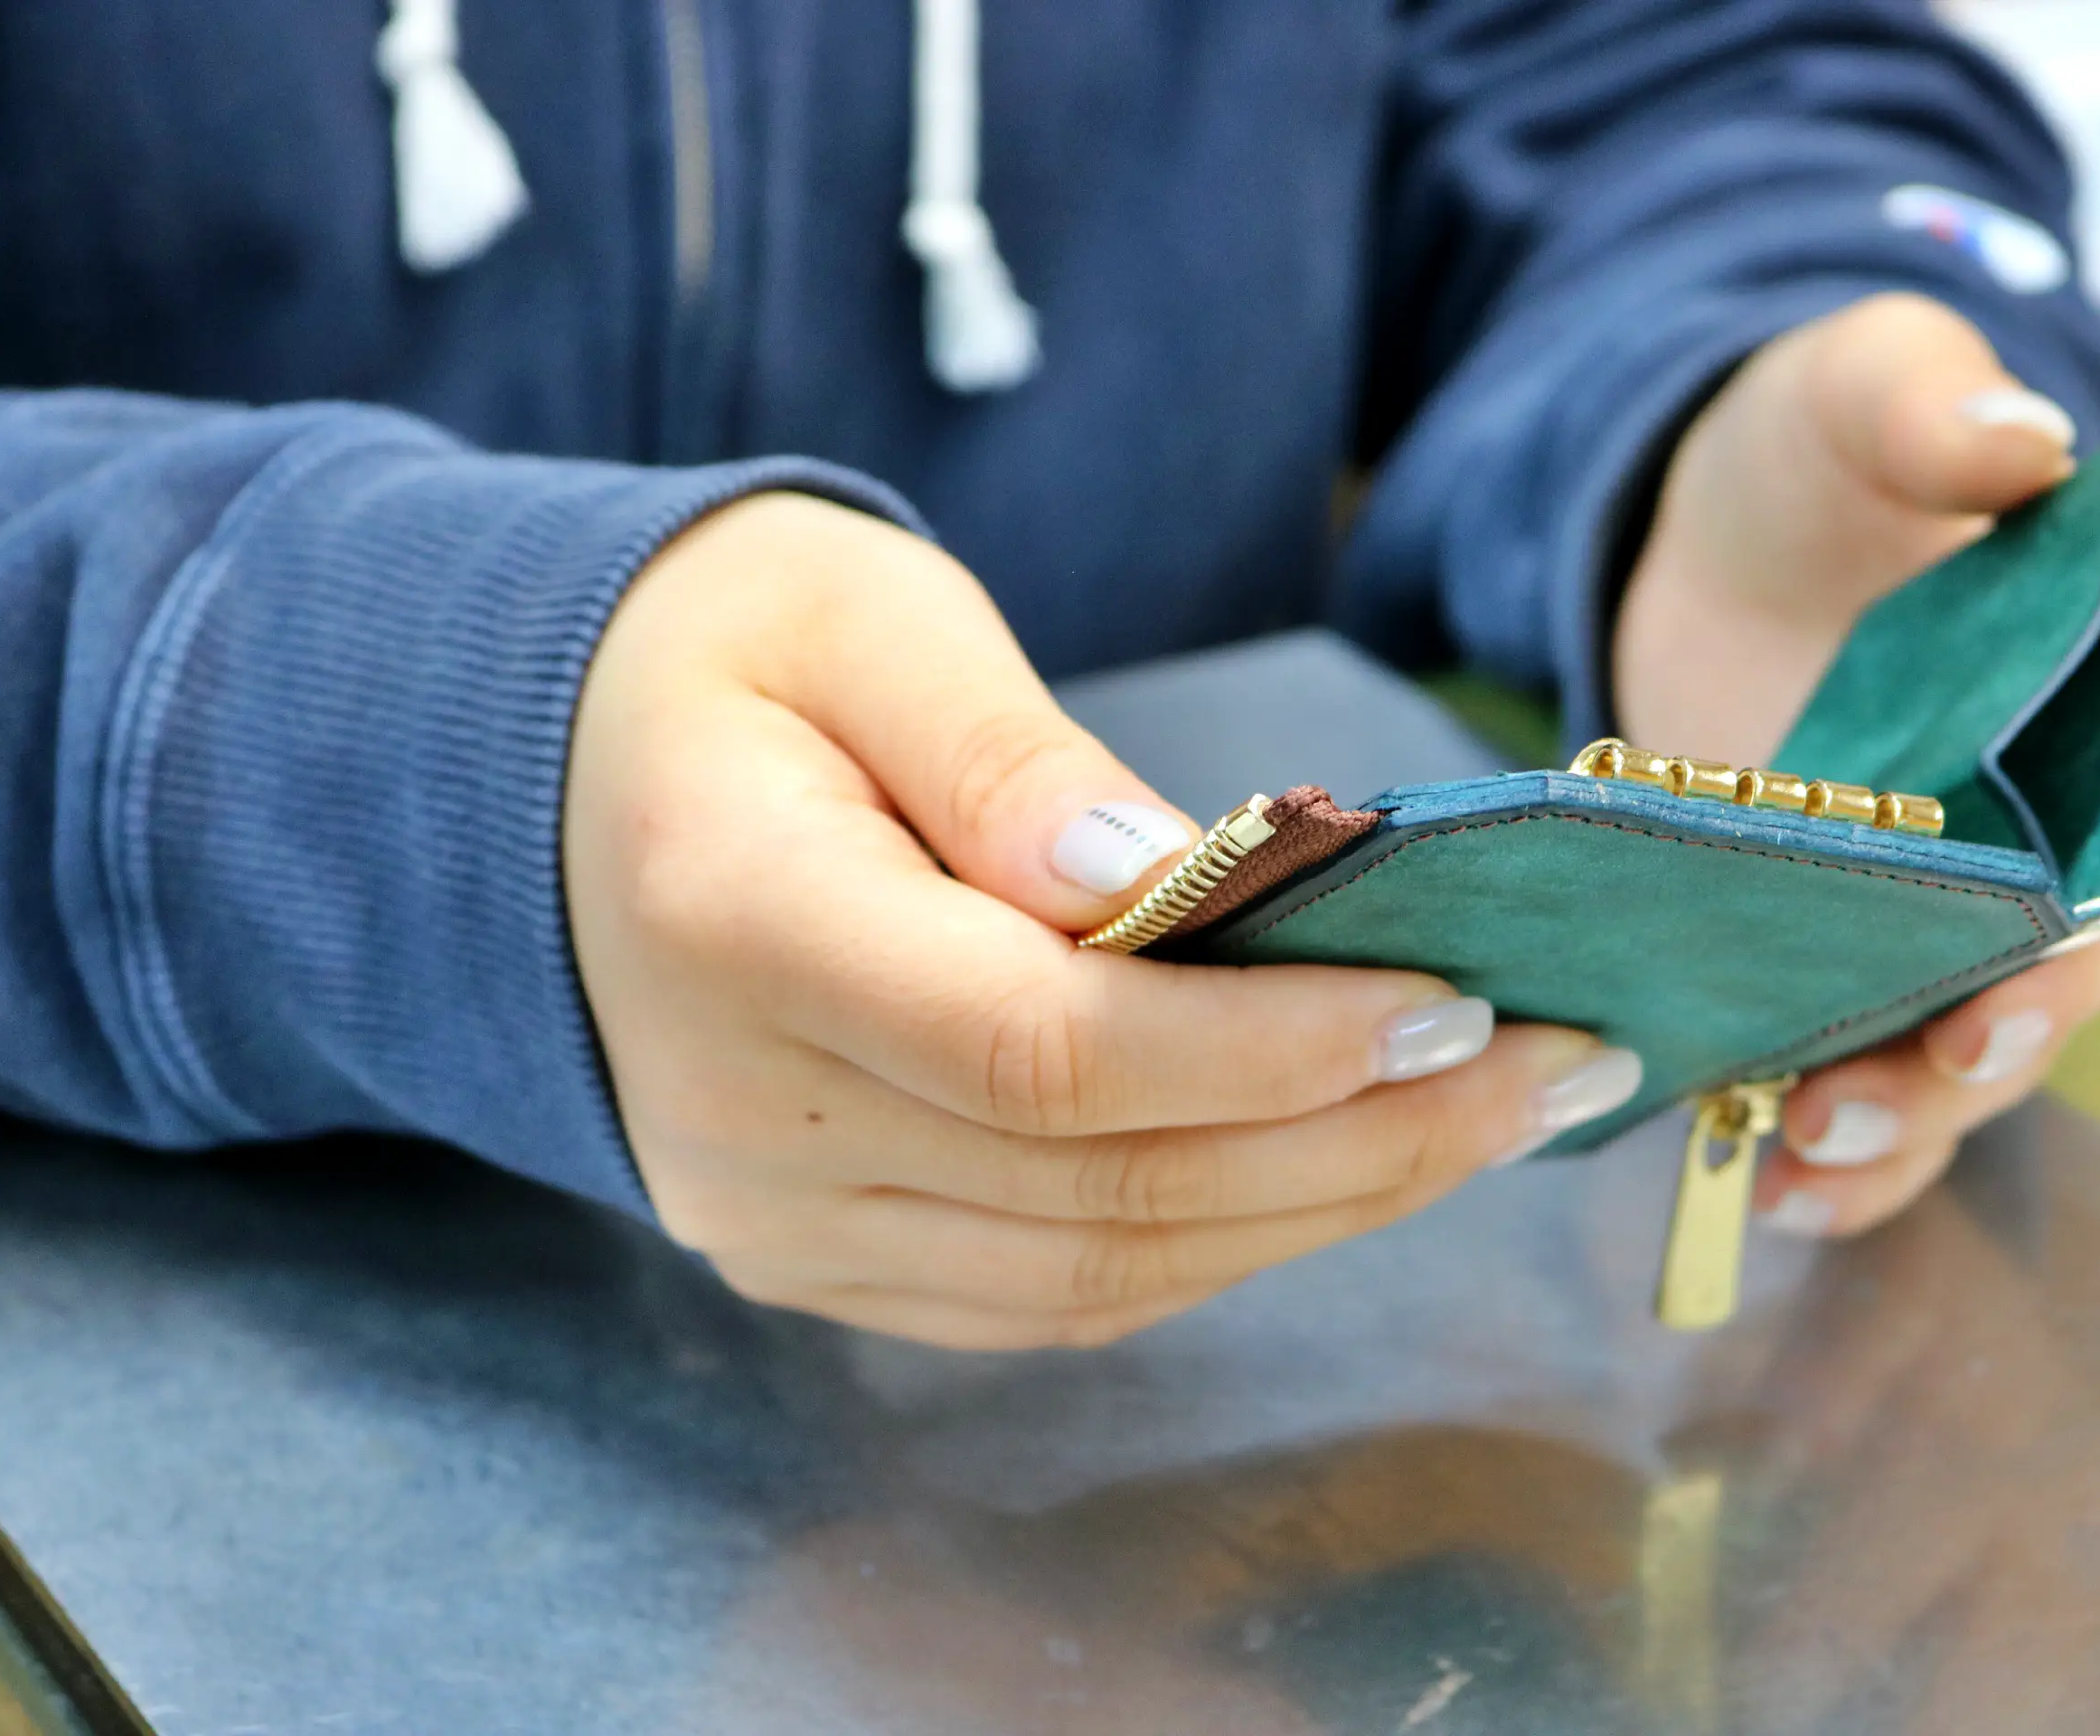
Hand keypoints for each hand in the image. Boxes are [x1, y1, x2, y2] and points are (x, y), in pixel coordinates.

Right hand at [564, 494, 1640, 1347]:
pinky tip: (1334, 1170)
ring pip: (1092, 1272)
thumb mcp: (861, 621)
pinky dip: (1213, 1243)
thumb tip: (1166, 881)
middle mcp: (742, 1119)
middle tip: (1548, 1070)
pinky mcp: (816, 1253)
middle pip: (1100, 1187)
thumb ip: (1003, 754)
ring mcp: (771, 1217)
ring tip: (1483, 1124)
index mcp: (737, 926)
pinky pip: (1047, 1293)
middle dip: (1357, 1142)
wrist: (551, 792)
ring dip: (1313, 1209)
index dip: (1266, 1049)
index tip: (1454, 1003)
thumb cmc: (724, 661)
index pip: (1042, 1047)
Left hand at [1613, 293, 2099, 1236]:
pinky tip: (1735, 1174)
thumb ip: (1932, 407)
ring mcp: (1907, 914)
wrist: (1721, 520)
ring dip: (1868, 1138)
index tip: (1987, 1023)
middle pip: (2015, 1010)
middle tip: (1842, 1115)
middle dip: (1941, 1084)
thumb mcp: (1864, 391)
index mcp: (2084, 744)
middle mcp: (2017, 854)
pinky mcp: (1804, 941)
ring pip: (1922, 1065)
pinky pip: (1819, 1056)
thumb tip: (2017, 438)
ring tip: (1782, 1178)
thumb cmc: (1823, 449)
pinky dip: (1786, 1127)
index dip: (2061, 971)